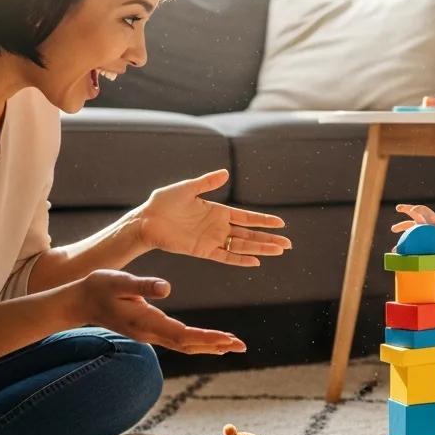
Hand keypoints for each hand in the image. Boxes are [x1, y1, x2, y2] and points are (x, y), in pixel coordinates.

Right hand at [71, 269, 246, 354]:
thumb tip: (166, 287)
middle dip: (216, 345)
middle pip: (189, 345)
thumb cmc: (98, 287)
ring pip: (184, 345)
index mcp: (146, 322)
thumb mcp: (119, 280)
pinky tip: (209, 341)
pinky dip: (196, 341)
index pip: (183, 335)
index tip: (228, 340)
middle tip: (242, 346)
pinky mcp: (148, 330)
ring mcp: (149, 334)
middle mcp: (150, 333)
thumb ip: (143, 285)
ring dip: (209, 345)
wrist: (78, 302)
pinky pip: (178, 340)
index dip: (207, 338)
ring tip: (233, 344)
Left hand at [136, 169, 290, 265]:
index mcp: (217, 211)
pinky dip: (240, 260)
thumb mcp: (188, 188)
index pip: (246, 217)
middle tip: (288, 244)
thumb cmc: (164, 202)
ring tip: (279, 251)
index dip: (263, 220)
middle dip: (269, 238)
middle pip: (249, 235)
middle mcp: (218, 227)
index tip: (280, 222)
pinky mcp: (203, 251)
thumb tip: (226, 173)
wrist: (146, 219)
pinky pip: (225, 257)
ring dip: (260, 248)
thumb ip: (207, 182)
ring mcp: (212, 240)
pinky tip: (256, 261)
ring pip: (242, 246)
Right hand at [392, 203, 434, 258]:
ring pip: (409, 226)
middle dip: (406, 209)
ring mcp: (421, 231)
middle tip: (398, 208)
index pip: (425, 211)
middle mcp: (426, 223)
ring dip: (401, 226)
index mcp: (433, 220)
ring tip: (393, 229)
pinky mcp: (419, 239)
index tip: (413, 210)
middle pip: (414, 214)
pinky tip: (397, 251)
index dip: (419, 209)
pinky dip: (403, 245)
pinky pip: (409, 241)